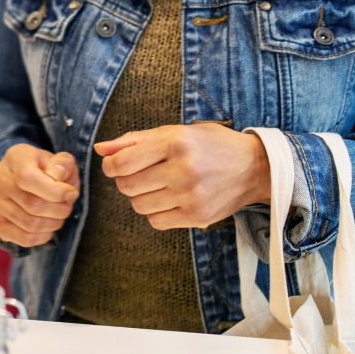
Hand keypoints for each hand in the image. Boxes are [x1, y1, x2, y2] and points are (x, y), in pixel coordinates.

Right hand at [0, 144, 79, 247]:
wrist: (21, 179)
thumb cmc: (45, 170)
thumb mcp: (59, 160)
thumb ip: (63, 164)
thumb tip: (57, 177)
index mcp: (14, 157)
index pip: (28, 179)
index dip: (55, 191)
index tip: (71, 193)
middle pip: (33, 205)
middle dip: (60, 210)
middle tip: (67, 206)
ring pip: (30, 225)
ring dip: (53, 224)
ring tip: (58, 215)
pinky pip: (24, 239)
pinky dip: (43, 236)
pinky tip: (47, 226)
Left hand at [96, 124, 269, 230]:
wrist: (254, 168)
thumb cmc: (209, 146)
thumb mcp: (174, 132)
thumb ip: (134, 140)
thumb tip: (100, 149)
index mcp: (174, 142)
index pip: (122, 163)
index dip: (111, 167)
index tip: (116, 166)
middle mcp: (183, 169)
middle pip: (127, 187)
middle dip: (127, 181)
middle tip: (143, 174)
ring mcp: (191, 196)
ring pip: (139, 206)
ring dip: (142, 197)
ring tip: (160, 186)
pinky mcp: (197, 217)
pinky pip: (156, 221)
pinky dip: (157, 212)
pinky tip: (171, 200)